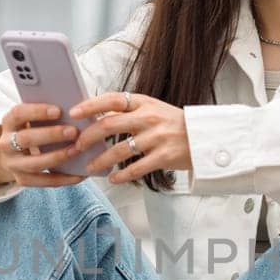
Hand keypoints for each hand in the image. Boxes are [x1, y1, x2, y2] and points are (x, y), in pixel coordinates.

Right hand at [0, 102, 84, 187]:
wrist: (16, 154)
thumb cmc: (33, 129)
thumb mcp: (33, 119)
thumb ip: (48, 115)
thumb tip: (74, 112)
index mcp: (9, 122)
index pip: (18, 113)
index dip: (37, 112)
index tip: (58, 111)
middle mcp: (6, 143)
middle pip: (25, 139)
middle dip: (51, 135)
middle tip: (73, 131)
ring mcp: (12, 164)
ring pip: (34, 163)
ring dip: (57, 157)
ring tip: (77, 150)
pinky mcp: (22, 180)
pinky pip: (43, 181)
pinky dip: (63, 178)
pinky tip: (79, 174)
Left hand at [68, 91, 190, 183]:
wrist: (205, 137)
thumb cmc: (174, 124)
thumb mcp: (154, 109)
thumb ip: (129, 111)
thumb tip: (97, 118)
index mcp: (144, 103)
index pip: (112, 99)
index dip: (90, 105)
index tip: (73, 113)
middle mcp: (149, 118)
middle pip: (109, 124)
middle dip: (88, 137)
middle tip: (76, 146)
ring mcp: (156, 138)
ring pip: (119, 150)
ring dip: (100, 160)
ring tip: (90, 168)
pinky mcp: (164, 157)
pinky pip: (135, 168)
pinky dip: (121, 176)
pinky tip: (112, 179)